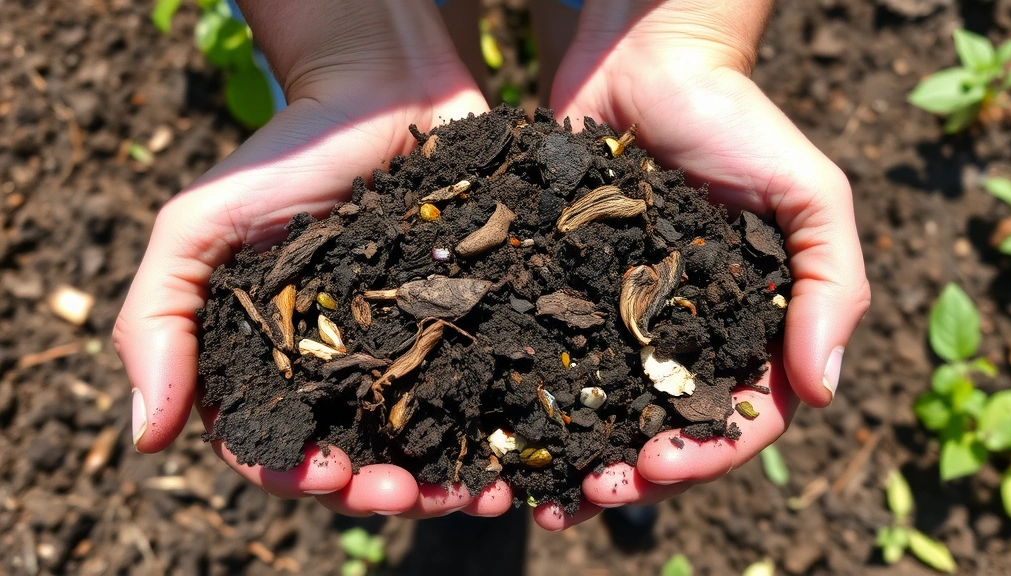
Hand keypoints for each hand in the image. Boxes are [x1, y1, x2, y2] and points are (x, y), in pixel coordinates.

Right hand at [113, 0, 510, 518]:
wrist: (379, 90)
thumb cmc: (283, 156)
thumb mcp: (199, 228)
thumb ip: (158, 321)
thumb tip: (146, 438)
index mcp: (273, 363)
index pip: (274, 445)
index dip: (295, 473)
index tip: (328, 476)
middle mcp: (342, 370)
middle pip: (356, 458)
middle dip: (379, 489)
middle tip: (408, 494)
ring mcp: (409, 351)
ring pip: (424, 441)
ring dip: (444, 480)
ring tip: (473, 494)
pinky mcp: (466, 325)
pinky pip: (482, 391)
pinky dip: (495, 432)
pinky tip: (514, 458)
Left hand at [534, 0, 870, 528]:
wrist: (648, 64)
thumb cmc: (738, 123)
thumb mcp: (809, 196)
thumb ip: (831, 286)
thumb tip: (826, 392)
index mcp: (746, 330)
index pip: (739, 415)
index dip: (707, 452)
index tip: (663, 465)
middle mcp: (680, 338)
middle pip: (662, 428)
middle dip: (633, 472)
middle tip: (592, 494)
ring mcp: (617, 320)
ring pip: (600, 410)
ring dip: (575, 458)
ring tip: (544, 494)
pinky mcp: (562, 293)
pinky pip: (546, 358)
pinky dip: (528, 403)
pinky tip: (499, 436)